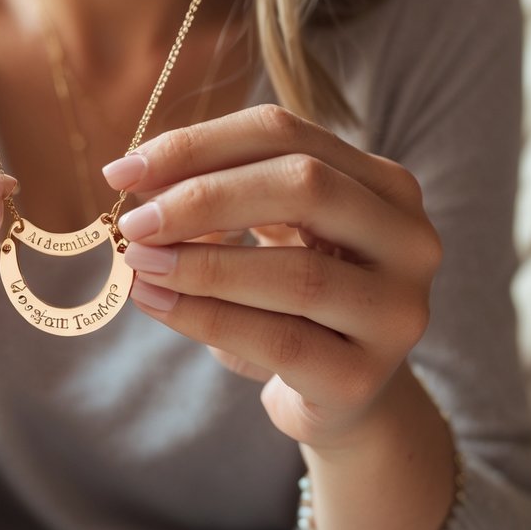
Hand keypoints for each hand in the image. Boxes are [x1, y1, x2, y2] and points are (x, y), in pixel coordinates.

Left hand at [104, 104, 441, 450]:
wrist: (337, 395)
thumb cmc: (290, 300)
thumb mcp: (262, 234)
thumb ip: (215, 196)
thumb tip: (138, 177)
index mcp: (383, 183)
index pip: (282, 134)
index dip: (196, 145)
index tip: (121, 171)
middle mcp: (409, 238)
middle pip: (304, 185)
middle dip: (203, 198)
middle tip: (134, 222)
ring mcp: (397, 311)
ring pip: (296, 274)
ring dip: (200, 265)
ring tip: (138, 264)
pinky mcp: (364, 376)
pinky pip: (280, 342)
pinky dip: (207, 318)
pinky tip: (157, 304)